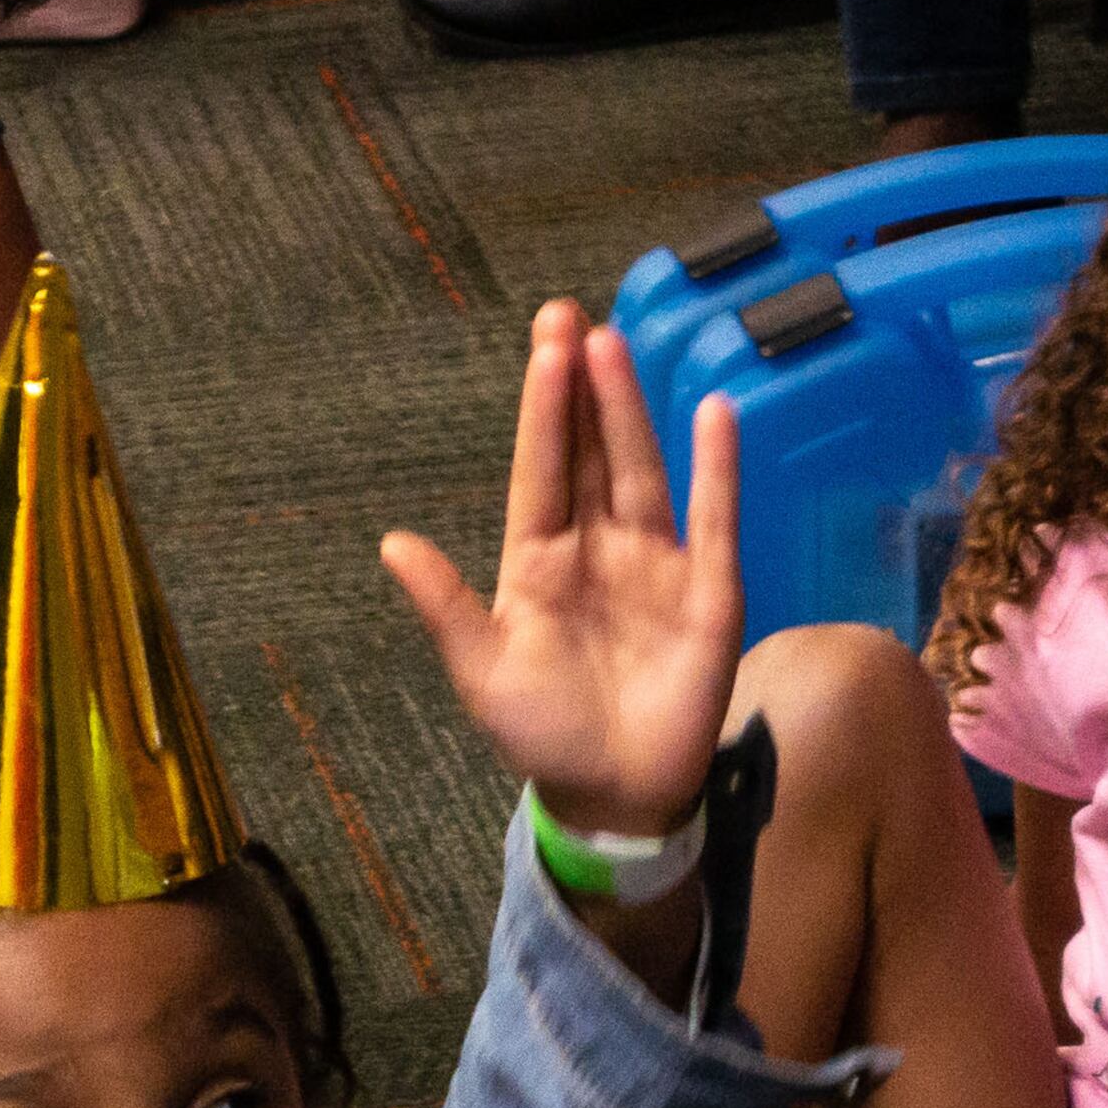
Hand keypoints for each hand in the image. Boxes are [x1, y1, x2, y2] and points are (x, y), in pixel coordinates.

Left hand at [380, 299, 740, 843]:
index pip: (541, 471)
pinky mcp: (710, 589)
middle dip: (582, 387)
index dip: (543, 409)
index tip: (543, 343)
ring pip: (642, 471)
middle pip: (590, 454)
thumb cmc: (542, 733)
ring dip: (630, 412)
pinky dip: (717, 468)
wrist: (611, 794)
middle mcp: (600, 548)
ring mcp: (658, 563)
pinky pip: (715, 518)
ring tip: (612, 345)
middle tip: (570, 314)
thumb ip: (444, 606)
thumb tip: (391, 543)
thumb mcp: (482, 671)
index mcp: (540, 563)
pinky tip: (712, 412)